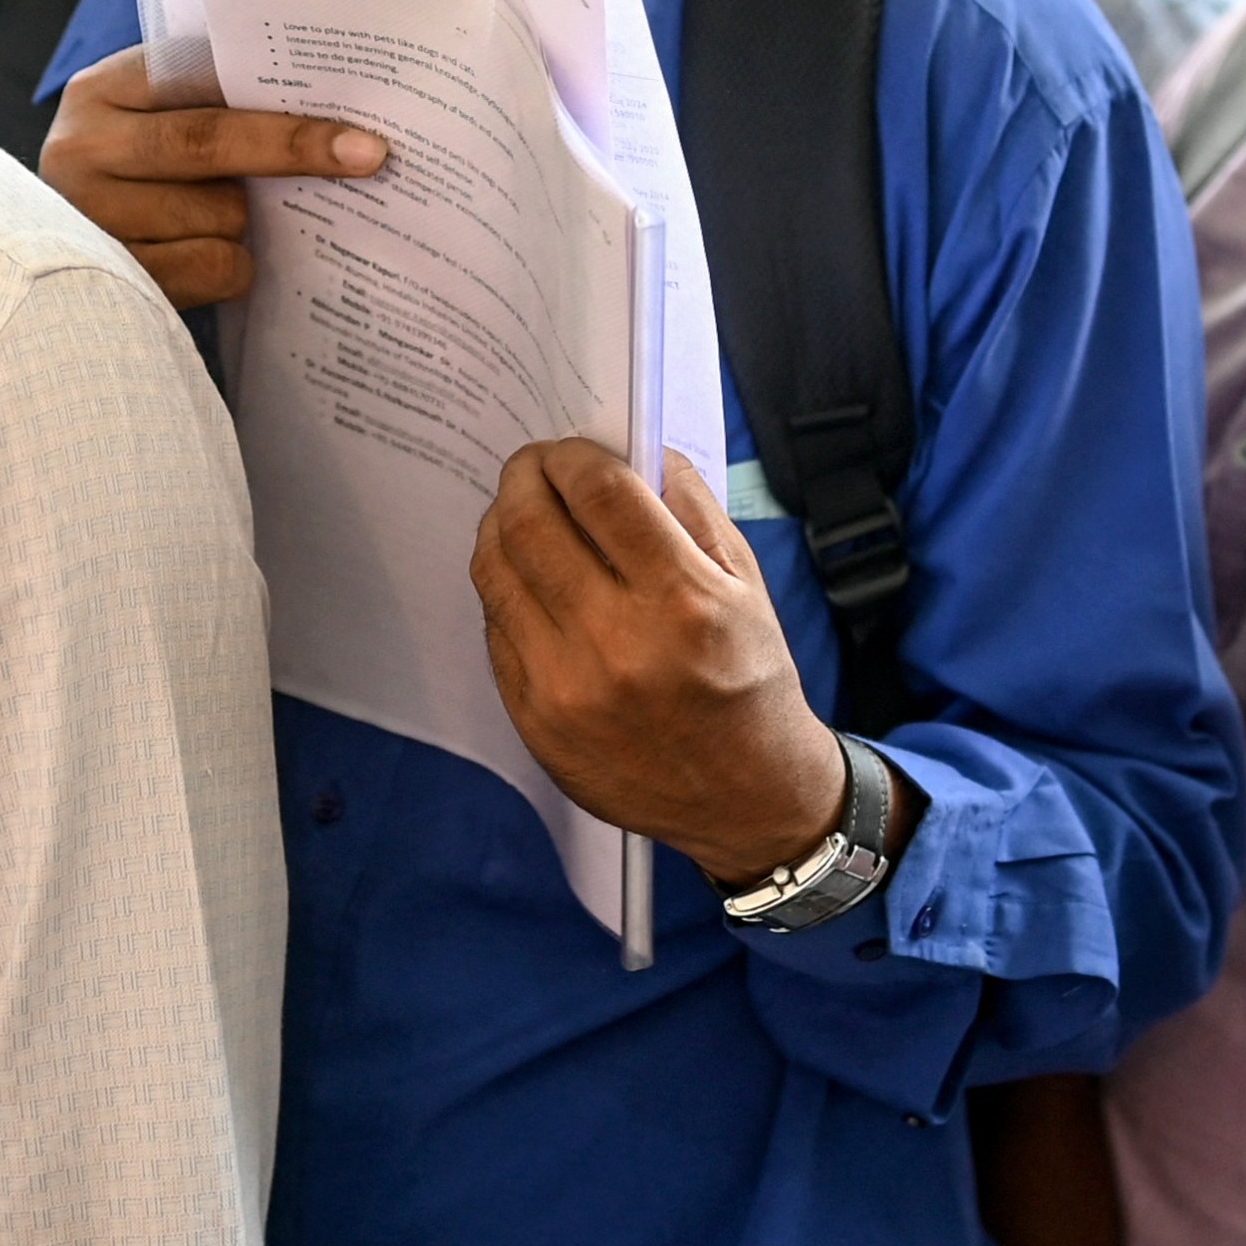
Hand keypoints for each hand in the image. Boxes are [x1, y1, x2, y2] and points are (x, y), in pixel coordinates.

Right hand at [37, 42, 383, 308]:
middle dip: (295, 148)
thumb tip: (334, 116)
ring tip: (226, 218)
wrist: (63, 266)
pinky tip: (211, 259)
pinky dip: (232, 268)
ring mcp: (88, 219)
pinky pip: (210, 268)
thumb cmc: (143, 177)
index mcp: (100, 91)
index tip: (355, 118)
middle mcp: (78, 149)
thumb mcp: (159, 124)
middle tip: (369, 156)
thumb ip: (215, 105)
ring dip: (245, 221)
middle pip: (207, 142)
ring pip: (218, 213)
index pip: (199, 80)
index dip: (277, 97)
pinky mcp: (111, 279)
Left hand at [471, 442, 880, 885]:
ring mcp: (566, 688)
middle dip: (523, 477)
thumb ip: (691, 508)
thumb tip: (637, 449)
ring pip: (496, 573)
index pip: (599, 492)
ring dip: (500, 527)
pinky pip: (496, 629)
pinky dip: (505, 591)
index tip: (571, 449)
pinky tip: (528, 580)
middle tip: (532, 467)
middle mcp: (617, 644)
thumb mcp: (747, 585)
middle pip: (529, 525)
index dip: (574, 455)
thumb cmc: (750, 681)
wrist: (747, 797)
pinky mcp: (535, 722)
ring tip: (520, 515)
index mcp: (681, 600)